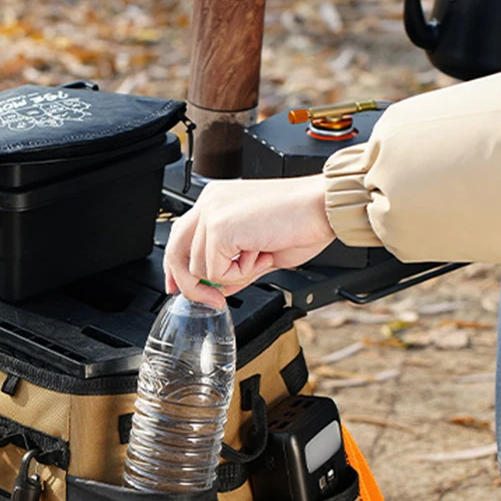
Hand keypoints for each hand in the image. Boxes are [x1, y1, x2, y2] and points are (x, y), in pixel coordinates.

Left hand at [163, 175, 334, 305]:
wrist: (323, 208)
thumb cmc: (302, 223)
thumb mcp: (260, 253)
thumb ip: (234, 268)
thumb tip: (219, 288)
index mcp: (217, 201)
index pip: (181, 237)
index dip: (176, 268)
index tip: (177, 289)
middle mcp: (211, 202)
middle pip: (176, 251)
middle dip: (191, 284)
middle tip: (213, 299)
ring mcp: (212, 212)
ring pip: (199, 268)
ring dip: (232, 275)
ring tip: (260, 255)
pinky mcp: (220, 226)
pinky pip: (215, 271)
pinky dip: (240, 273)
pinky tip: (261, 254)